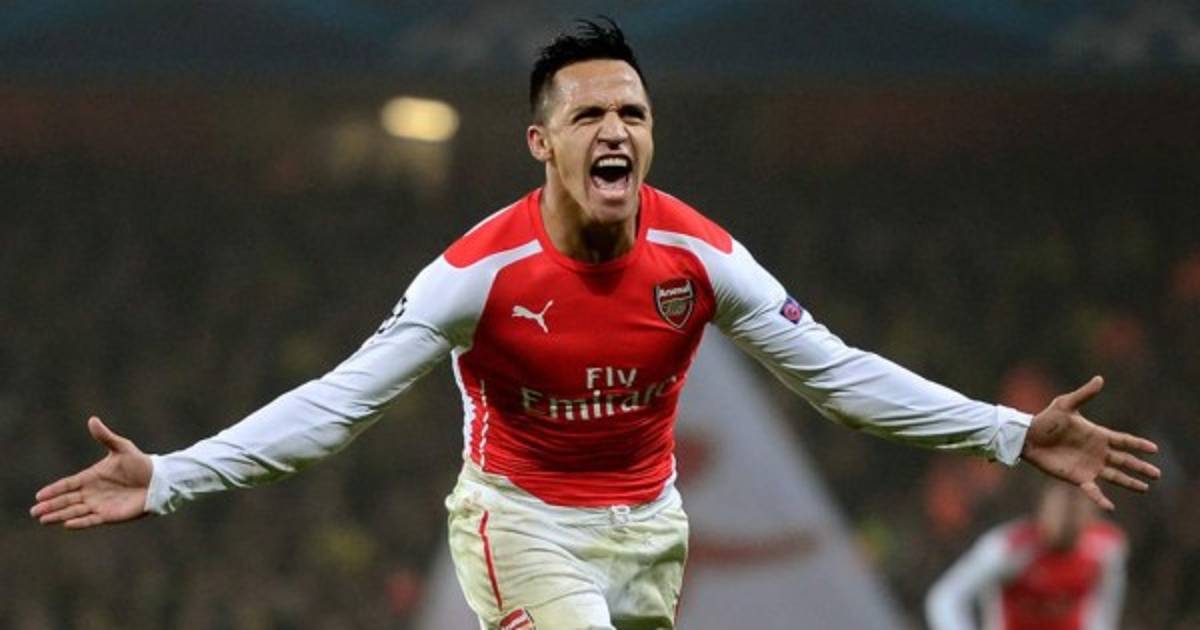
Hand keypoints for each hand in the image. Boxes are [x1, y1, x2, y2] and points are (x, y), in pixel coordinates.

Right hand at [30, 417, 152, 528]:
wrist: (158, 480)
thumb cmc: (140, 464)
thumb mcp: (122, 448)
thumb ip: (105, 437)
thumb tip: (92, 419)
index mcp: (92, 477)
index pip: (68, 484)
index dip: (54, 490)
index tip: (39, 495)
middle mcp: (92, 492)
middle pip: (66, 500)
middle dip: (50, 505)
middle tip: (34, 511)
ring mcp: (99, 505)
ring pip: (74, 511)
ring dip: (59, 515)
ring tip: (43, 519)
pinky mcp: (109, 515)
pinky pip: (91, 520)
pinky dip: (79, 522)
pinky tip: (67, 524)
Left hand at [1021, 376, 1159, 510]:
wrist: (1027, 437)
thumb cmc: (1046, 419)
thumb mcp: (1065, 404)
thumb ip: (1084, 394)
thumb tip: (1100, 378)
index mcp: (1097, 435)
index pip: (1124, 440)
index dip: (1138, 445)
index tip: (1155, 449)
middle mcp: (1097, 452)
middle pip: (1125, 461)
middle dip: (1141, 467)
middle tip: (1157, 474)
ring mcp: (1088, 466)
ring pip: (1115, 476)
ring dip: (1130, 483)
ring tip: (1145, 488)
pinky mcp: (1077, 477)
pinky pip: (1092, 490)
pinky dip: (1101, 498)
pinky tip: (1111, 507)